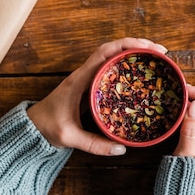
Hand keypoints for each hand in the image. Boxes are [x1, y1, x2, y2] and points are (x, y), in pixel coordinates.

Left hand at [27, 38, 167, 156]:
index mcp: (80, 78)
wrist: (32, 126)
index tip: (148, 47)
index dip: (127, 45)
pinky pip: (112, 68)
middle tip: (161, 52)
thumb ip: (94, 145)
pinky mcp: (92, 84)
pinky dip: (128, 65)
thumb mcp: (70, 137)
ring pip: (114, 56)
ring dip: (134, 53)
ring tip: (157, 58)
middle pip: (114, 49)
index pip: (104, 52)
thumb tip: (121, 149)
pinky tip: (142, 72)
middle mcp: (85, 73)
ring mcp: (89, 77)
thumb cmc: (48, 127)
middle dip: (138, 46)